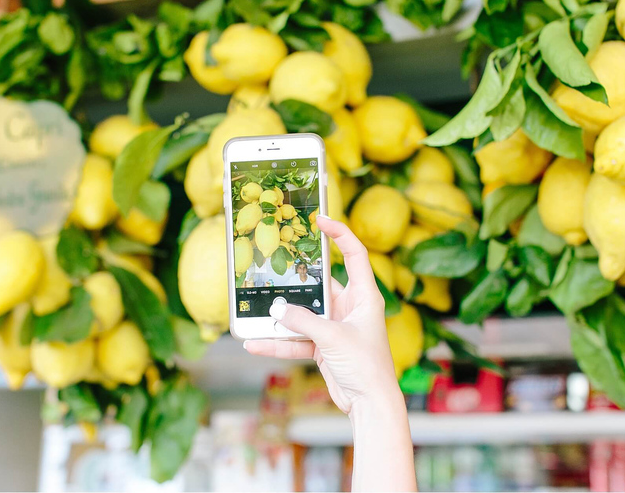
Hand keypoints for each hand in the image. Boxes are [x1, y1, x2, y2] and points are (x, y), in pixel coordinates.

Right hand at [244, 215, 398, 414]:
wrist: (370, 404)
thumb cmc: (366, 366)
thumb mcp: (333, 338)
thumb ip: (303, 321)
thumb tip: (277, 308)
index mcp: (364, 296)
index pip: (354, 255)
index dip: (340, 234)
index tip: (321, 219)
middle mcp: (350, 308)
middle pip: (320, 284)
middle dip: (296, 281)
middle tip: (273, 264)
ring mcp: (335, 327)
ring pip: (303, 315)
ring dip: (281, 317)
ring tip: (255, 309)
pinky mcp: (324, 347)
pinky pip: (296, 339)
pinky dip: (278, 342)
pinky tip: (254, 343)